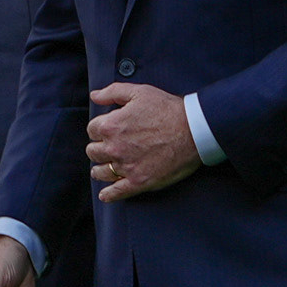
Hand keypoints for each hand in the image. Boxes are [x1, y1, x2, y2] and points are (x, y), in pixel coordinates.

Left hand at [87, 83, 199, 201]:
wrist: (194, 130)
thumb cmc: (168, 109)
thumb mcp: (139, 92)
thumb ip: (113, 92)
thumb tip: (95, 96)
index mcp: (111, 126)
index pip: (92, 130)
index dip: (100, 128)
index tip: (109, 130)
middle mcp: (114, 148)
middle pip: (93, 151)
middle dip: (99, 148)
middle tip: (110, 147)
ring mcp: (126, 167)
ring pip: (100, 172)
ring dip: (101, 169)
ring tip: (106, 168)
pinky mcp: (139, 181)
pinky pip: (116, 192)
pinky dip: (109, 194)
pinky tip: (106, 194)